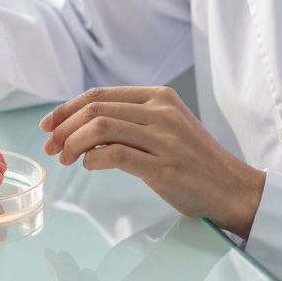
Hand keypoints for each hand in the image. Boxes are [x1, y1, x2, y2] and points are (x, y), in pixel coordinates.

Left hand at [39, 86, 266, 237]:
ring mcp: (164, 138)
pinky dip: (93, 160)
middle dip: (63, 127)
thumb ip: (130, 119)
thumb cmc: (193, 160)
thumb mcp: (165, 126)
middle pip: (95, 109)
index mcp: (159, 96)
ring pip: (101, 128)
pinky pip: (116, 155)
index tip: (49, 124)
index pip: (99, 94)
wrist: (233, 187)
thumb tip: (81, 125)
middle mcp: (161, 111)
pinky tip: (88, 166)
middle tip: (50, 146)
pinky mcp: (164, 167)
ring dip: (73, 143)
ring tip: (65, 159)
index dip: (66, 108)